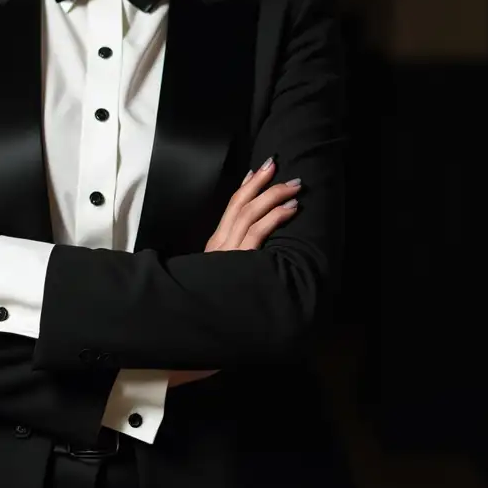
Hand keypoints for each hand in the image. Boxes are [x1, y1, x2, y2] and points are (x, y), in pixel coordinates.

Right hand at [169, 161, 301, 388]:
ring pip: (250, 214)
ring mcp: (228, 252)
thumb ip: (231, 259)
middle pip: (240, 204)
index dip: (246, 188)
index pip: (230, 208)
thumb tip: (248, 246)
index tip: (258, 172)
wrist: (194, 322)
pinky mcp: (239, 262)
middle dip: (260, 182)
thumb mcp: (220, 276)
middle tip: (277, 165)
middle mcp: (219, 245)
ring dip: (273, 196)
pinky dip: (274, 218)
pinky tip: (289, 210)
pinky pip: (257, 233)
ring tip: (292, 186)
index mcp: (214, 246)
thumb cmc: (212, 300)